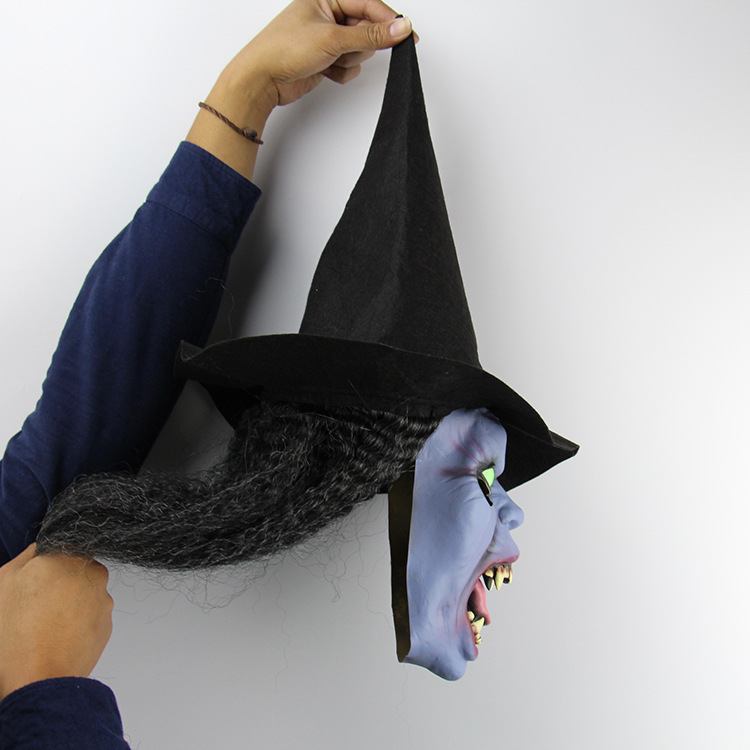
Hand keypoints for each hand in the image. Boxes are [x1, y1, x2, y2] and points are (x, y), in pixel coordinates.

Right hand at [0, 545, 113, 701]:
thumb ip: (26, 557)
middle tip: (36, 606)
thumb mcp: (5, 584)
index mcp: (68, 556)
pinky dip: (78, 623)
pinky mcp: (108, 623)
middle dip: (59, 584)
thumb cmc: (17, 633)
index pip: (62, 549)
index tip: (34, 582)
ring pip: (85, 594)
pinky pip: (91, 616)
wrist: (40, 678)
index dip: (45, 566)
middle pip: (76, 571)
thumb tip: (39, 548)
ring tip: (44, 626)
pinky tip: (58, 637)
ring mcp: (104, 599)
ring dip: (70, 604)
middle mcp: (93, 573)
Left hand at [187, 0, 413, 179]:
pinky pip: (348, 67)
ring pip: (358, 51)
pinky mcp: (324, 60)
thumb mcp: (333, 38)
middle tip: (347, 50)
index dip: (388, 21)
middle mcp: (326, 15)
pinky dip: (341, 72)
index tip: (407, 35)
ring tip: (329, 61)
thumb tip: (400, 27)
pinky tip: (325, 72)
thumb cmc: (284, 49)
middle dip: (360, 45)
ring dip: (348, 60)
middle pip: (365, 29)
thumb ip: (370, 34)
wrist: (262, 79)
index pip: (368, 5)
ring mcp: (325, 39)